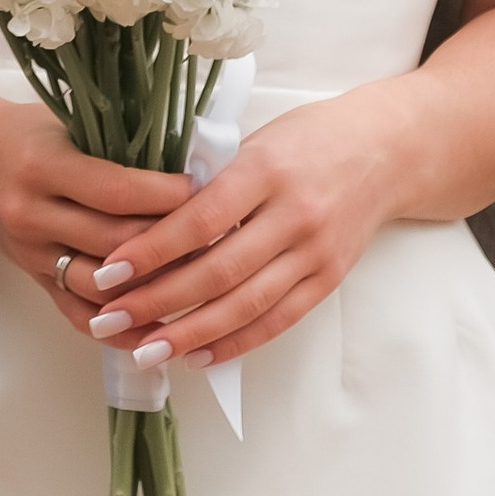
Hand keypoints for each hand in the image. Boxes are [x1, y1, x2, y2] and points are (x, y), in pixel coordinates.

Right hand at [0, 90, 193, 311]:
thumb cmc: (29, 134)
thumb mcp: (67, 123)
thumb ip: (119, 145)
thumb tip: (195, 163)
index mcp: (42, 166)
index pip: (116, 191)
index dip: (167, 196)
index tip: (210, 190)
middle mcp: (32, 215)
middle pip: (115, 243)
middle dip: (172, 243)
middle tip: (220, 236)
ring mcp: (32, 256)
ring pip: (102, 287)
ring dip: (153, 288)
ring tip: (200, 279)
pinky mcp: (36, 282)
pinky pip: (80, 315)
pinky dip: (122, 328)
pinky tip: (160, 327)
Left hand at [74, 89, 407, 367]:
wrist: (387, 151)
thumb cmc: (307, 139)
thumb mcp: (255, 142)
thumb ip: (211, 183)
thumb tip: (146, 226)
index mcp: (264, 169)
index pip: (198, 220)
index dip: (150, 251)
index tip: (107, 272)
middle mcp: (293, 214)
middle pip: (216, 271)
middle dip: (157, 301)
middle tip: (109, 321)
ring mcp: (315, 251)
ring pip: (245, 304)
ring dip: (189, 333)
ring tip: (145, 351)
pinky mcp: (329, 279)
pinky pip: (277, 319)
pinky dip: (235, 342)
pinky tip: (197, 355)